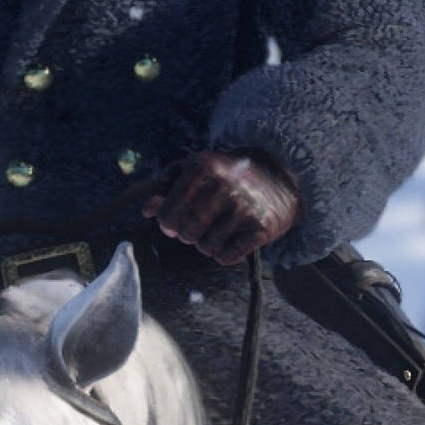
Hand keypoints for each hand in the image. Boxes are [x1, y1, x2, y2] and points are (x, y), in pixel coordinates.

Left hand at [143, 150, 299, 267]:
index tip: (171, 223)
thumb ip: (167, 187)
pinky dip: (224, 253)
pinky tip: (232, 238)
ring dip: (206, 244)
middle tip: (195, 228)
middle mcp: (224, 186)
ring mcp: (244, 208)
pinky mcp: (260, 228)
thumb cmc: (228, 177)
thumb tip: (146, 209)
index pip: (169, 213)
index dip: (166, 223)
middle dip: (186, 235)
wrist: (278, 182)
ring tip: (216, 230)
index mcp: (203, 167)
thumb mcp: (198, 171)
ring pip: (205, 247)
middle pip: (186, 233)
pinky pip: (225, 257)